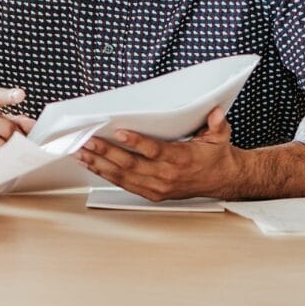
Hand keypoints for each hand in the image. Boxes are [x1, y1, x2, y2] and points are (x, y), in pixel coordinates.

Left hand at [76, 106, 240, 200]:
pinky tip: (92, 165)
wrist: (222, 180)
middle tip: (88, 141)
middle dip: (107, 152)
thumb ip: (218, 124)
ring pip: (123, 176)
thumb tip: (216, 112)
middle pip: (131, 164)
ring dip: (100, 164)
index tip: (120, 132)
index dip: (137, 142)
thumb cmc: (216, 156)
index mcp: (181, 159)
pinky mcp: (152, 194)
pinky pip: (125, 184)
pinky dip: (106, 175)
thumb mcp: (221, 137)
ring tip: (82, 153)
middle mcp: (167, 176)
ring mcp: (158, 187)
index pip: (155, 151)